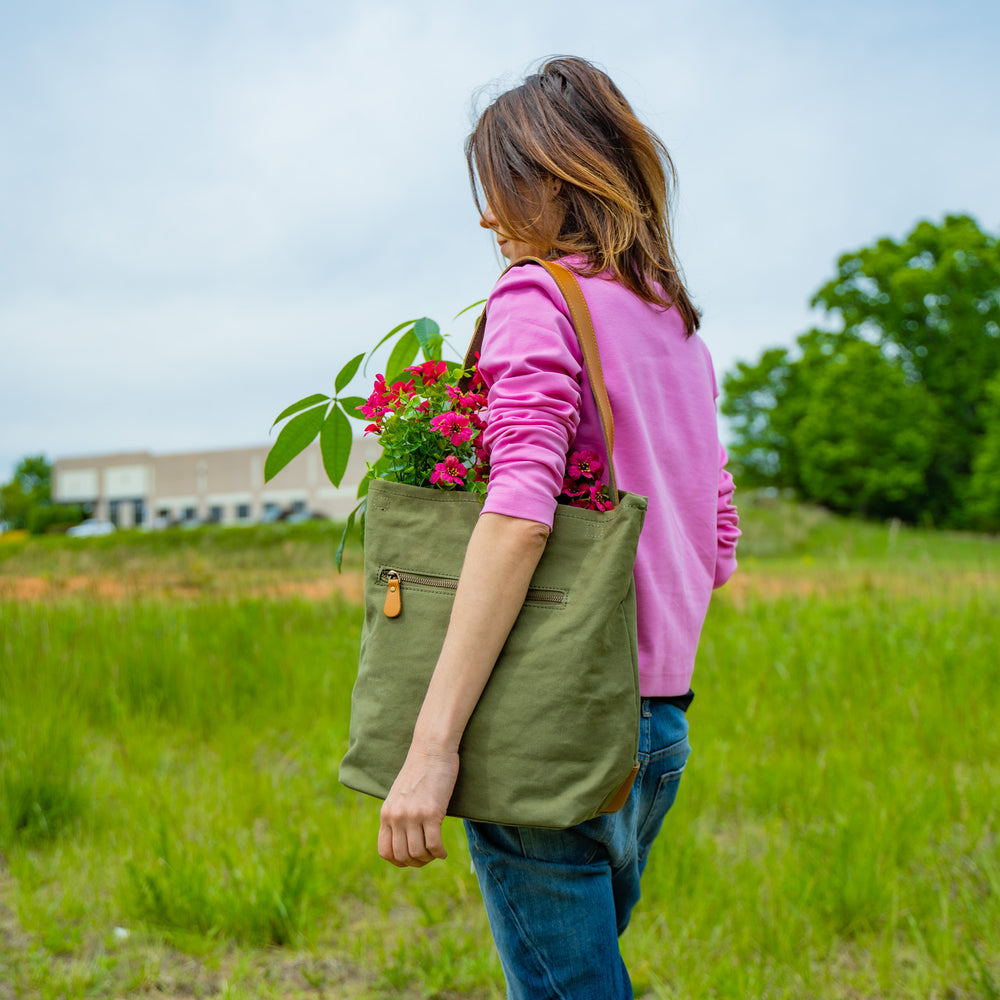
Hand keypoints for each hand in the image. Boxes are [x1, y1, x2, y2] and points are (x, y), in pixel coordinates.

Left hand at [378, 743, 459, 867]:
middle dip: (416, 863)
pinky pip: (433, 845)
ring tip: (436, 853)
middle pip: (402, 856)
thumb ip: (398, 814)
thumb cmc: (420, 770)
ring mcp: (413, 815)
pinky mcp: (431, 812)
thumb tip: (405, 838)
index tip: (411, 859)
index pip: (385, 851)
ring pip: (418, 853)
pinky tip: (444, 851)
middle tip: (428, 857)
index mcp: (386, 813)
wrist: (432, 749)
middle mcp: (397, 816)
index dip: (398, 862)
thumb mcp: (400, 794)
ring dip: (429, 858)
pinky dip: (440, 853)